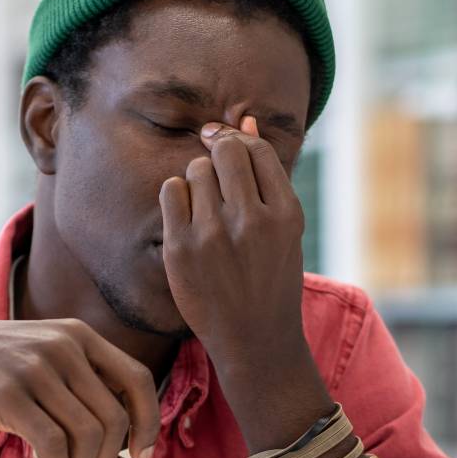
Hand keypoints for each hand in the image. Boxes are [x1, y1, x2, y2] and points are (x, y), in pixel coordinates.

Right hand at [0, 317, 160, 457]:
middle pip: (115, 418)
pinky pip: (54, 447)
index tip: (141, 455)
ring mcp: (35, 369)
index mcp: (78, 335)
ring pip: (89, 435)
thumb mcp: (40, 377)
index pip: (138, 380)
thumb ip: (80, 417)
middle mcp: (63, 347)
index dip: (148, 423)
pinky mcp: (8, 396)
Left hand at [156, 116, 309, 368]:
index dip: (240, 141)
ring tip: (206, 206)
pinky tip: (188, 216)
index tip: (229, 149)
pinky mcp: (181, 248)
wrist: (253, 339)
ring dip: (198, 179)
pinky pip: (171, 190)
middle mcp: (251, 221)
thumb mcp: (285, 228)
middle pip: (225, 151)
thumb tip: (246, 119)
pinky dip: (177, 195)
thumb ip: (266, 175)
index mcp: (285, 214)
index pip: (256, 150)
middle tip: (216, 174)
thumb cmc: (270, 276)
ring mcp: (213, 236)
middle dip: (218, 155)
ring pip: (195, 168)